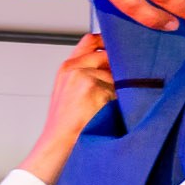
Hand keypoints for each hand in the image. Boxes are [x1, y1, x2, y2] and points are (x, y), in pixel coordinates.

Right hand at [19, 34, 114, 184]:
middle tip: (125, 84)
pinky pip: (120, 90)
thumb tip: (117, 64)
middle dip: (121, 69)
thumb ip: (87, 72)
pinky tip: (111, 113)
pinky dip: (121, 101)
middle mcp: (73, 67)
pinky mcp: (94, 87)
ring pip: (118, 75)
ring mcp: (84, 76)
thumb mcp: (71, 92)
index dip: (109, 43)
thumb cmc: (69, 122)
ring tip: (113, 106)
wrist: (59, 144)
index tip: (123, 49)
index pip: (91, 40)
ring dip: (122, 89)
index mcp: (67, 67)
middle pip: (109, 55)